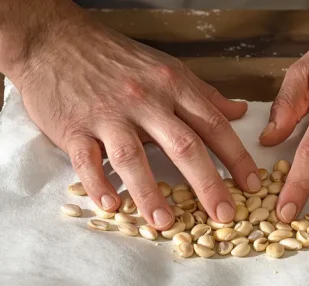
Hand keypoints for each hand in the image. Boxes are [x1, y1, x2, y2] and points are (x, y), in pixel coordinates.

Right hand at [12, 16, 260, 228]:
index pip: (214, 125)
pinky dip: (98, 184)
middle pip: (183, 145)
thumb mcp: (167, 68)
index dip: (236, 157)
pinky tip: (111, 207)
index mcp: (172, 87)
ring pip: (134, 157)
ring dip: (151, 193)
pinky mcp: (73, 127)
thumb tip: (239, 112)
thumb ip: (204, 95)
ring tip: (166, 223)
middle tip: (224, 216)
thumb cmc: (116, 58)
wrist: (54, 39)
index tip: (253, 186)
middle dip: (208, 184)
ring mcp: (108, 115)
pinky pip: (87, 160)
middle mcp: (145, 101)